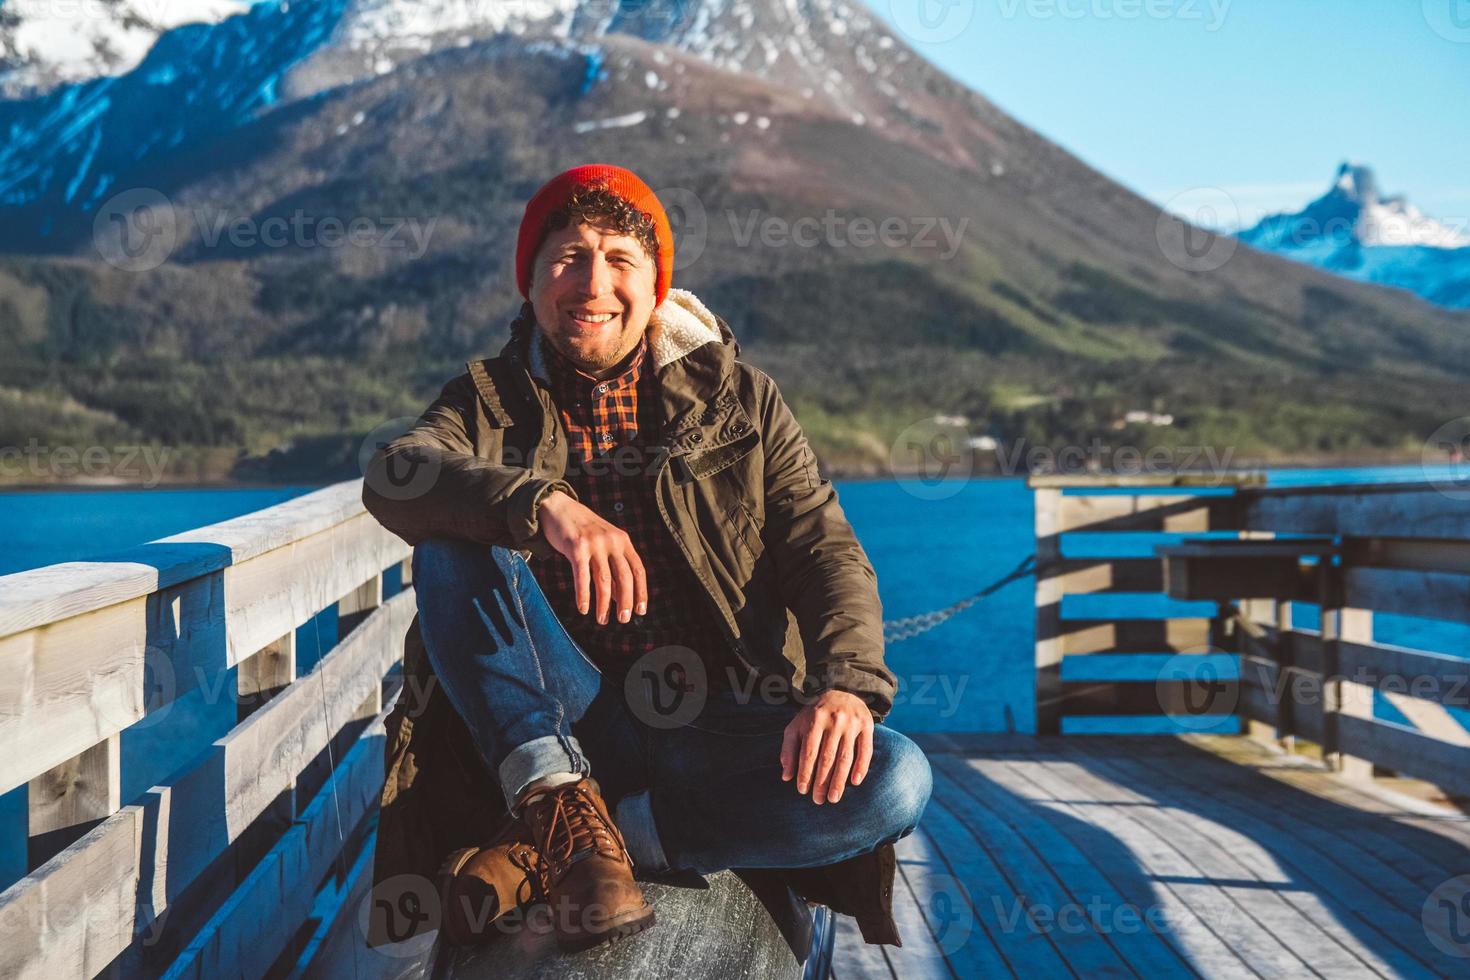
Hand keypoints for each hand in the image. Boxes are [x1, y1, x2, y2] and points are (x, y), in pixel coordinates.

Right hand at [537, 490, 647, 625]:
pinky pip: (582, 577)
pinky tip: (583, 608)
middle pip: (624, 577)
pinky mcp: (576, 548)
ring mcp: (594, 544)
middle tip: (623, 620)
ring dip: (604, 604)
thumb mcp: (604, 541)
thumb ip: (613, 564)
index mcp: (623, 540)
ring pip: (603, 580)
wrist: (558, 506)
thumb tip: (621, 597)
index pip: (638, 570)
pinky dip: (583, 595)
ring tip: (602, 620)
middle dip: (625, 602)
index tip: (640, 611)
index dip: (641, 592)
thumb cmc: (582, 529)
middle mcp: (612, 541)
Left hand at [780, 689, 873, 804]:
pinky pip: (865, 750)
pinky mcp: (867, 726)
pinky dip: (861, 767)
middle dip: (821, 781)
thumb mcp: (797, 726)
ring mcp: (852, 724)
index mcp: (814, 720)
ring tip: (833, 798)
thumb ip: (789, 749)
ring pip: (845, 757)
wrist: (842, 690)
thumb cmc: (815, 715)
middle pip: (827, 757)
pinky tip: (855, 782)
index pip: (809, 752)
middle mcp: (834, 721)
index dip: (805, 773)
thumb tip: (786, 776)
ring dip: (839, 780)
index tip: (802, 790)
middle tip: (818, 800)